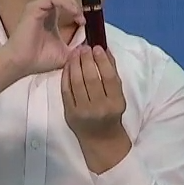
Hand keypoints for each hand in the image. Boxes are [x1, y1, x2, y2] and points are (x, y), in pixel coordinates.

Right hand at [5, 0, 90, 77]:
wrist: (20, 65)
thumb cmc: (38, 59)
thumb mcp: (66, 52)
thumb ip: (78, 46)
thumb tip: (92, 45)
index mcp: (51, 11)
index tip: (90, 5)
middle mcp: (44, 4)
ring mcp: (38, 5)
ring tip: (79, 14)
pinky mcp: (34, 9)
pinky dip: (66, 3)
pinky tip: (75, 14)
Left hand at [62, 46, 130, 172]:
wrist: (100, 138)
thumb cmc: (111, 112)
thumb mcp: (117, 95)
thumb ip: (112, 73)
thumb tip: (105, 49)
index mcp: (116, 103)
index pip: (109, 78)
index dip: (102, 61)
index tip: (97, 47)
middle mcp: (99, 108)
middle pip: (91, 78)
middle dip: (86, 59)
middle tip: (83, 47)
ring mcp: (83, 111)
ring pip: (76, 82)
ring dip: (75, 64)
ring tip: (75, 52)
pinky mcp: (70, 113)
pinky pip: (66, 90)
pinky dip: (66, 74)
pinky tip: (68, 64)